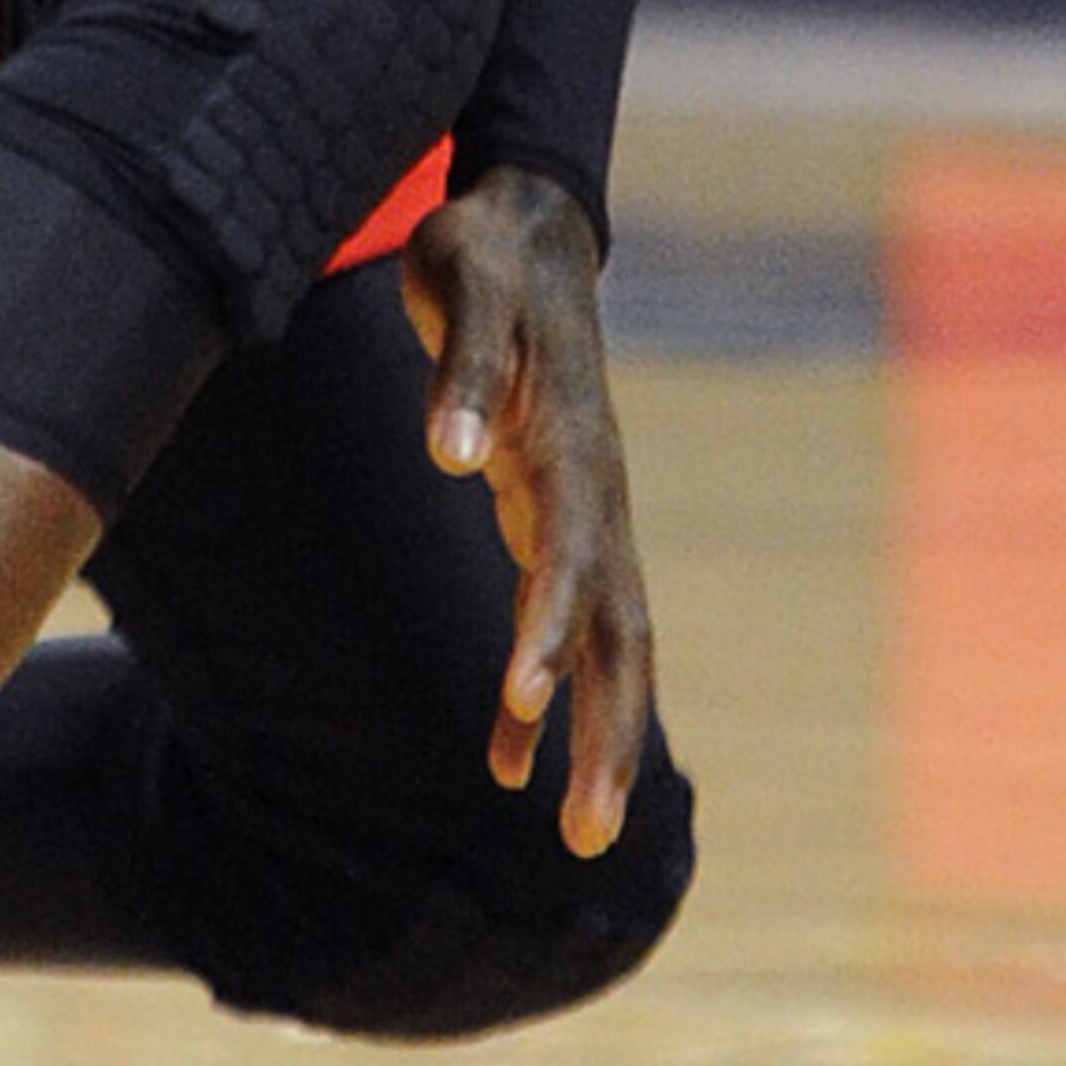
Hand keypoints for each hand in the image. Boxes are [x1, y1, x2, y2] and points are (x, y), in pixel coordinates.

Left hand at [398, 165, 654, 857]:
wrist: (525, 228)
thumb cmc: (484, 251)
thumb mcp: (461, 282)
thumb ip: (458, 366)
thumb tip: (446, 454)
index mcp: (570, 439)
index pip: (570, 551)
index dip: (547, 626)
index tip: (518, 696)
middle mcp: (594, 489)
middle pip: (619, 630)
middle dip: (609, 732)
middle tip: (590, 834)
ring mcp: (588, 509)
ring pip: (609, 644)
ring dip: (596, 738)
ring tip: (581, 837)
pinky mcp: (562, 516)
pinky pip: (562, 623)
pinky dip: (537, 691)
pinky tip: (503, 759)